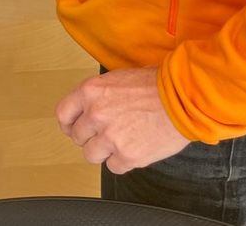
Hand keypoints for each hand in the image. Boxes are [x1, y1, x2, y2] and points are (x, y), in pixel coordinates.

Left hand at [56, 67, 189, 173]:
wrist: (181, 99)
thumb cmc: (155, 85)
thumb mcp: (116, 79)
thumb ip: (98, 95)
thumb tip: (88, 108)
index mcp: (90, 92)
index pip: (63, 114)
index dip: (69, 124)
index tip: (73, 128)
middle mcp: (95, 114)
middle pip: (77, 136)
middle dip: (89, 136)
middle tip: (103, 134)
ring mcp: (110, 136)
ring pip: (91, 154)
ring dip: (103, 151)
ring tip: (117, 143)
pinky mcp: (128, 155)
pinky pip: (113, 167)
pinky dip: (122, 161)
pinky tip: (132, 149)